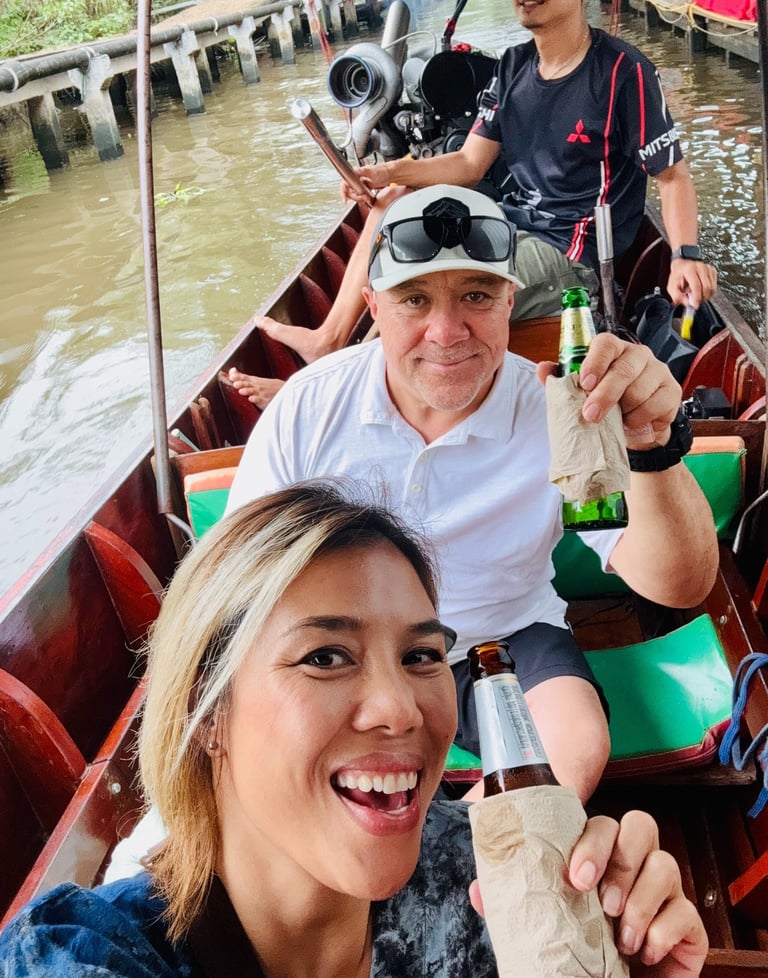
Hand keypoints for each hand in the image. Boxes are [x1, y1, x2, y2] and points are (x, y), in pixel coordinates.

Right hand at [339, 162, 395, 204]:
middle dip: (356, 196)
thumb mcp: (371, 170)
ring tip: (367, 197)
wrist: (390, 175)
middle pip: (349, 191)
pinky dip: (363, 198)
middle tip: (363, 197)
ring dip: (360, 198)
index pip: (344, 183)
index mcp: (356, 173)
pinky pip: (359, 195)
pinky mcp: (364, 188)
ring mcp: (360, 184)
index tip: (345, 198)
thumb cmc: (382, 171)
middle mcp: (356, 178)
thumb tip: (353, 171)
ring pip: (354, 194)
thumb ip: (361, 171)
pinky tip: (368, 197)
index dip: (343, 191)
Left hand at [469, 810, 707, 976]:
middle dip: (621, 861)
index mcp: (601, 856)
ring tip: (621, 937)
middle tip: (602, 903)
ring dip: (641, 900)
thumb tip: (478, 891)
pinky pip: (687, 913)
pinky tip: (645, 951)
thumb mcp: (545, 925)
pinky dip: (665, 931)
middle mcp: (635, 865)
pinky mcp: (689, 927)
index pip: (604, 823)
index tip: (576, 877)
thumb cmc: (580, 954)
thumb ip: (517, 903)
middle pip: (641, 826)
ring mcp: (666, 892)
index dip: (593, 842)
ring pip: (666, 865)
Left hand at [536, 332, 681, 450]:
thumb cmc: (607, 404)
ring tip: (616, 421)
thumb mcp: (582, 393)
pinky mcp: (671, 391)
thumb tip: (542, 369)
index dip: (595, 362)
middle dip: (605, 395)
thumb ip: (562, 380)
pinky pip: (655, 406)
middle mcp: (637, 356)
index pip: (606, 344)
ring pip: (639, 390)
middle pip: (623, 369)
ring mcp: (658, 372)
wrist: (633, 429)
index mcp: (613, 351)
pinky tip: (631, 424)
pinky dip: (639, 420)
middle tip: (591, 415)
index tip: (585, 383)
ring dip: (623, 412)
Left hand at [666, 258, 717, 307]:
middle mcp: (700, 267)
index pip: (696, 286)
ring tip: (698, 295)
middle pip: (707, 287)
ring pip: (712, 287)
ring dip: (706, 295)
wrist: (683, 264)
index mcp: (689, 269)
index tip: (695, 305)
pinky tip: (702, 290)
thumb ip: (677, 296)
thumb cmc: (677, 275)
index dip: (697, 297)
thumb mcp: (671, 287)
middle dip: (702, 298)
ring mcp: (708, 268)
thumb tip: (687, 303)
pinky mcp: (712, 270)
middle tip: (696, 302)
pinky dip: (709, 291)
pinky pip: (714, 285)